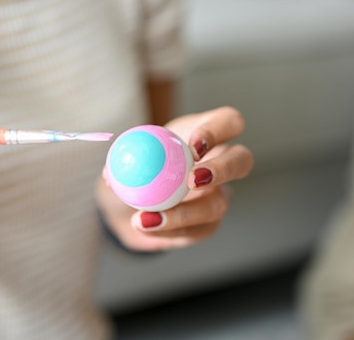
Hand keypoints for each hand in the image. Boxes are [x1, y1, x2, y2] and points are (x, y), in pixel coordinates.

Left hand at [96, 106, 252, 251]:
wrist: (126, 206)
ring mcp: (219, 196)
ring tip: (146, 219)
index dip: (217, 131)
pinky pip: (197, 231)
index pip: (228, 122)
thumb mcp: (123, 158)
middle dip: (223, 169)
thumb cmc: (132, 170)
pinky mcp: (208, 225)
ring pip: (218, 205)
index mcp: (204, 134)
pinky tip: (146, 228)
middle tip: (192, 181)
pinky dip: (170, 231)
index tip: (192, 147)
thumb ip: (121, 160)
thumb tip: (110, 172)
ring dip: (184, 214)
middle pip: (242, 160)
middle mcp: (220, 163)